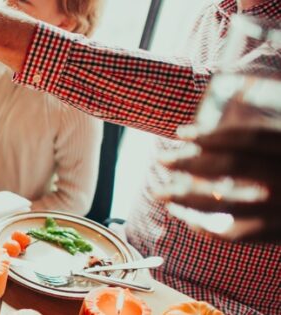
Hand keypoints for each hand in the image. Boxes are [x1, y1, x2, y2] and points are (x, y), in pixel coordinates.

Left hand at [165, 127, 280, 241]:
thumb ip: (267, 135)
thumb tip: (229, 111)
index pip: (249, 137)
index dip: (212, 134)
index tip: (180, 133)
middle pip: (232, 166)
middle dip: (191, 162)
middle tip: (162, 159)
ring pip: (227, 203)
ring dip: (187, 198)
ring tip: (161, 193)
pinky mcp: (280, 234)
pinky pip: (237, 235)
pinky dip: (208, 229)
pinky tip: (189, 220)